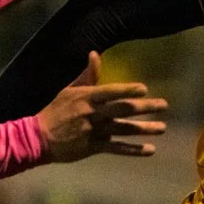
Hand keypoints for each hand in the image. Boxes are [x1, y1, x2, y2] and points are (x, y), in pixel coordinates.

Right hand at [34, 53, 166, 163]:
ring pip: (124, 129)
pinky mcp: (94, 147)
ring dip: (145, 129)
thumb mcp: (69, 90)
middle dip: (145, 108)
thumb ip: (87, 75)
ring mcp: (94, 131)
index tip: (144, 89)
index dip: (128, 90)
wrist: (39, 138)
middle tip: (164, 105)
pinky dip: (134, 150)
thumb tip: (95, 54)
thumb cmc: (55, 110)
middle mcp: (93, 114)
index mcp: (87, 97)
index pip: (111, 92)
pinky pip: (118, 148)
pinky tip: (150, 149)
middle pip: (123, 110)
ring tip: (162, 128)